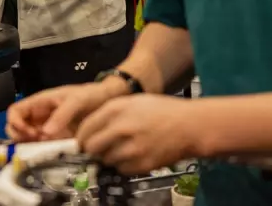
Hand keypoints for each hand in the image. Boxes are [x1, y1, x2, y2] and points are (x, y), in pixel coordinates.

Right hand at [6, 79, 130, 141]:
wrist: (107, 101)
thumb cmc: (90, 95)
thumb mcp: (76, 100)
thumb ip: (61, 114)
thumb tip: (45, 132)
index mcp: (40, 102)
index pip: (15, 111)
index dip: (15, 122)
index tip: (27, 131)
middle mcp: (40, 116)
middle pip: (16, 127)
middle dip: (20, 136)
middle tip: (35, 141)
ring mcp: (47, 128)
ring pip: (27, 140)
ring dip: (30, 146)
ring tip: (44, 147)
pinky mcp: (56, 139)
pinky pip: (42, 147)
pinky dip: (42, 152)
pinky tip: (53, 151)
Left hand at [76, 94, 200, 174]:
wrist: (190, 126)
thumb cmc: (163, 111)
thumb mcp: (134, 101)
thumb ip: (110, 113)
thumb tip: (90, 128)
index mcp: (117, 109)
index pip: (86, 128)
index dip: (81, 137)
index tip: (82, 141)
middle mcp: (121, 128)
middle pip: (91, 147)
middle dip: (92, 149)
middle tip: (98, 148)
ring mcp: (131, 148)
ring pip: (104, 160)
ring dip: (108, 157)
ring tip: (121, 149)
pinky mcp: (140, 164)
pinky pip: (120, 169)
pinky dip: (123, 165)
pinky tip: (133, 155)